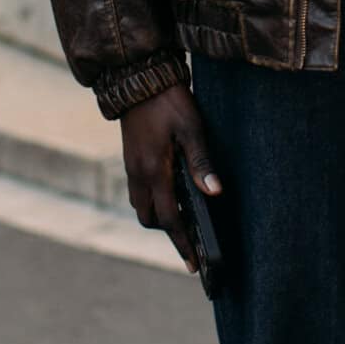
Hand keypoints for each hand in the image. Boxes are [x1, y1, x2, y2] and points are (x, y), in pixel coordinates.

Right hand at [120, 84, 219, 273]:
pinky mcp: (130, 159)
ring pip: (141, 206)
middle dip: (169, 231)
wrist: (137, 79)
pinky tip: (171, 191)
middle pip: (151, 218)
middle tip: (193, 235)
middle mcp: (138, 174)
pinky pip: (138, 191)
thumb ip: (201, 163)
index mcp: (154, 170)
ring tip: (183, 215)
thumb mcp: (192, 129)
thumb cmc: (169, 102)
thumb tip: (214, 193)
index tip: (194, 265)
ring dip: (160, 215)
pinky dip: (153, 200)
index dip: (183, 243)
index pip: (170, 218)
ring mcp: (131, 167)